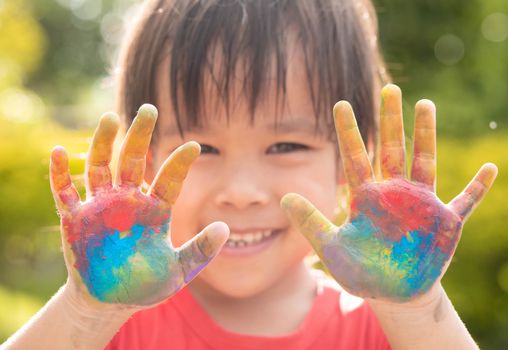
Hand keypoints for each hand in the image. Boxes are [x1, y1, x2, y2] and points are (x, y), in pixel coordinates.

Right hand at [50, 104, 227, 307]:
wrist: (110, 302)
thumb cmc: (146, 284)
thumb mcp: (178, 271)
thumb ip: (200, 251)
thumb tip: (225, 228)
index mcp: (155, 210)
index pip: (169, 180)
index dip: (180, 163)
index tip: (194, 146)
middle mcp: (129, 201)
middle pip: (134, 161)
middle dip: (141, 135)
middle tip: (150, 109)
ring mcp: (101, 207)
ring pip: (101, 167)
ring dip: (104, 143)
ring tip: (110, 117)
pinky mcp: (75, 219)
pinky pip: (64, 192)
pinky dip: (59, 173)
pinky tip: (58, 152)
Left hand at [281, 84, 496, 301]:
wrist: (392, 294)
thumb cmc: (362, 270)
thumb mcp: (331, 248)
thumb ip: (310, 223)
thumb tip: (283, 199)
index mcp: (367, 198)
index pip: (355, 157)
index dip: (348, 131)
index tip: (340, 103)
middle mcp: (394, 193)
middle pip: (392, 149)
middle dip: (391, 120)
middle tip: (390, 89)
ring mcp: (421, 205)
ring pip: (424, 162)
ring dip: (426, 135)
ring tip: (425, 104)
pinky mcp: (445, 223)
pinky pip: (465, 202)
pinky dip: (477, 188)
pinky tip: (489, 169)